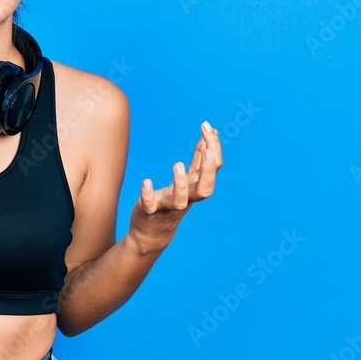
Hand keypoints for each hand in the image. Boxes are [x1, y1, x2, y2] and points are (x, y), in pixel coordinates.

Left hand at [127, 120, 221, 255]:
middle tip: (208, 151)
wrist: (151, 232)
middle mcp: (186, 198)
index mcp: (196, 187)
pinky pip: (150, 206)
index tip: (207, 127)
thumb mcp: (188, 178)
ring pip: (180, 200)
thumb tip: (210, 131)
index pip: (213, 169)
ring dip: (180, 184)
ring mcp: (168, 207)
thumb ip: (198, 156)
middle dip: (208, 171)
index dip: (214, 149)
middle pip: (205, 189)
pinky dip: (148, 194)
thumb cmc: (171, 200)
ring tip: (177, 164)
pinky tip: (146, 181)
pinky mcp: (150, 212)